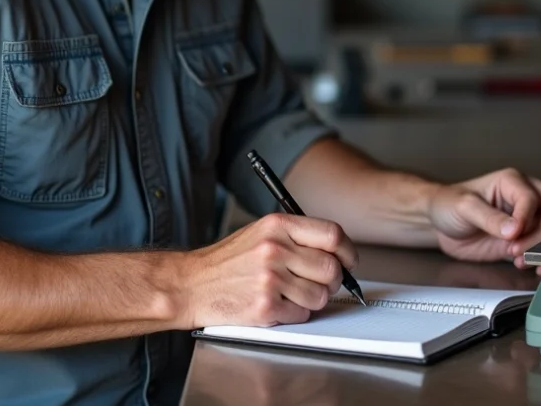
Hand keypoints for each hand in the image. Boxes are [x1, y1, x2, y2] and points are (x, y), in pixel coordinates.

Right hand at [181, 213, 358, 328]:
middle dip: (332, 280)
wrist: (191, 284)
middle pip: (331, 268)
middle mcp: (275, 249)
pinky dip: (294, 313)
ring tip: (291, 294)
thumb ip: (297, 237)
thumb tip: (337, 252)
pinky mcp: (265, 306)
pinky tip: (277, 305)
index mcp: (277, 225)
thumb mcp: (261, 232)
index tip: (349, 260)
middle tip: (321, 283)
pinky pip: (302, 314)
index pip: (332, 234)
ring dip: (312, 300)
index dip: (347, 251)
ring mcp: (270, 279)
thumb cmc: (227, 261)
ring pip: (320, 295)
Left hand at [427, 168, 540, 269]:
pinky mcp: (521, 241)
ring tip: (520, 260)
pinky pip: (539, 250)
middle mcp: (523, 200)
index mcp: (512, 182)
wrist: (438, 224)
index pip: (532, 198)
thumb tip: (514, 229)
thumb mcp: (465, 207)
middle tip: (518, 250)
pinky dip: (539, 260)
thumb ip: (489, 217)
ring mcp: (524, 222)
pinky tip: (525, 265)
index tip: (514, 234)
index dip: (527, 218)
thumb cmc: (448, 204)